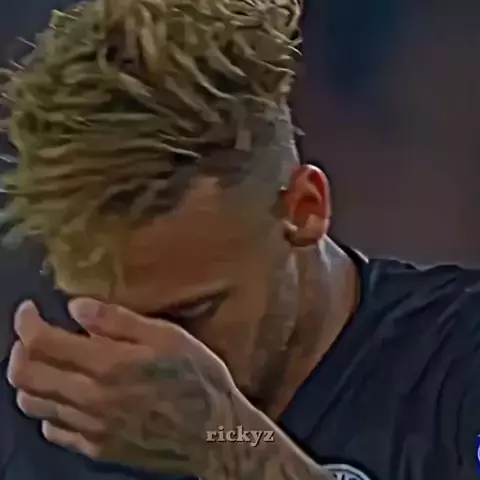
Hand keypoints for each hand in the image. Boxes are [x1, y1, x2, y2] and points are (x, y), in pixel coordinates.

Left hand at [7, 298, 241, 475]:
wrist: (214, 434)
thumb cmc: (197, 377)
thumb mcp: (167, 336)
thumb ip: (118, 321)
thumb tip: (76, 307)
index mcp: (108, 364)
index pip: (42, 342)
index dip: (27, 322)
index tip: (29, 309)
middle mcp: (91, 398)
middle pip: (26, 375)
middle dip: (19, 348)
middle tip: (32, 334)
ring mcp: (91, 427)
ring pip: (33, 403)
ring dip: (27, 378)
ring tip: (44, 362)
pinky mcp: (97, 448)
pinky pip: (53, 429)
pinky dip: (47, 408)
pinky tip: (65, 396)